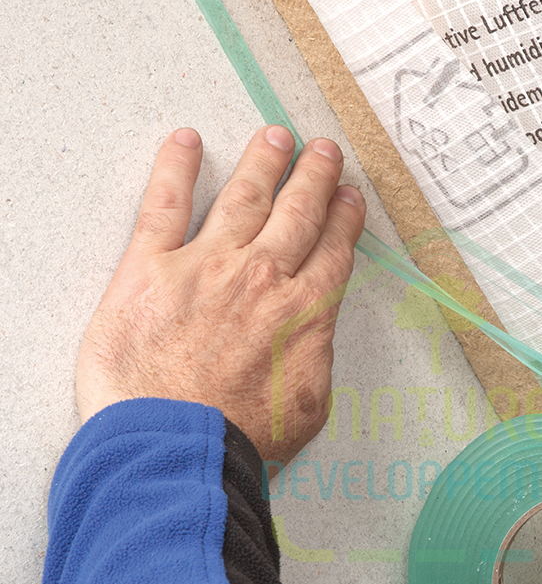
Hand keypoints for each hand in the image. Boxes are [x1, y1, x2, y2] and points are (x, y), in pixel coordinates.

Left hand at [77, 126, 365, 462]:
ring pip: (245, 198)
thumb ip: (316, 359)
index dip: (343, 219)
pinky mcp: (150, 268)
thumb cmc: (240, 436)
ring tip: (276, 137)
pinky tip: (186, 142)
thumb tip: (315, 335)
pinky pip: (165, 205)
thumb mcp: (308, 407)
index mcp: (303, 312)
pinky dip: (176, 168)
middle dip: (314, 178)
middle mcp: (262, 277)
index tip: (348, 198)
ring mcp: (207, 266)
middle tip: (324, 152)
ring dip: (265, 162)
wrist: (178, 445)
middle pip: (297, 214)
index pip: (332, 251)